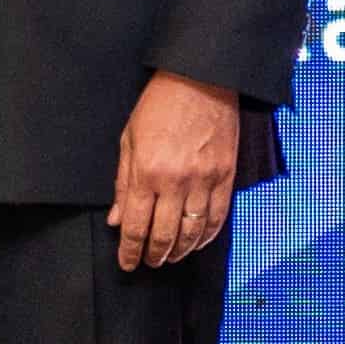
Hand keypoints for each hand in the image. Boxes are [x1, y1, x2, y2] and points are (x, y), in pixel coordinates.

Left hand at [109, 70, 239, 271]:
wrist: (200, 79)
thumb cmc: (159, 106)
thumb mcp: (129, 141)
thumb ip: (123, 184)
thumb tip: (117, 219)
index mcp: (147, 173)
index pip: (136, 227)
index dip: (130, 251)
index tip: (127, 264)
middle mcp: (176, 182)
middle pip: (164, 235)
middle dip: (154, 255)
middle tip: (149, 263)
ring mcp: (205, 180)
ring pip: (193, 231)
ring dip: (180, 250)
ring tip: (170, 257)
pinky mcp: (226, 175)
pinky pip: (218, 217)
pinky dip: (207, 236)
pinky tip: (197, 243)